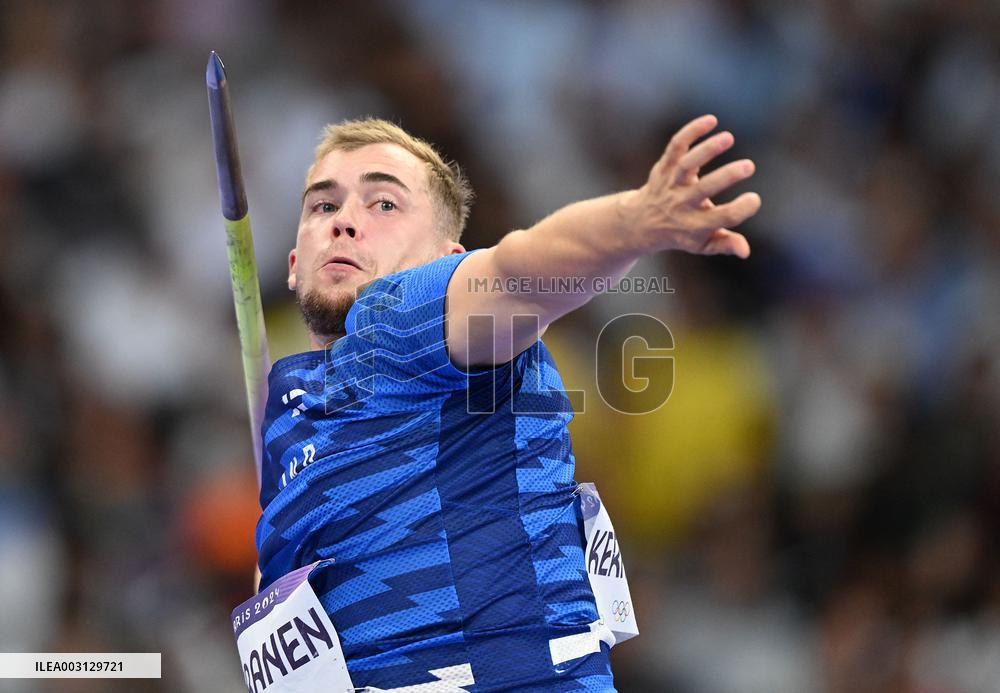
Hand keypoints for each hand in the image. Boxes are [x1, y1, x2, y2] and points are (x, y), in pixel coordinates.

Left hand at [625, 115, 760, 257]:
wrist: (641, 223)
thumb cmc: (681, 232)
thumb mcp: (702, 245)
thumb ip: (725, 245)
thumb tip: (746, 251)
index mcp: (695, 225)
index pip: (721, 218)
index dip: (740, 210)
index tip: (754, 199)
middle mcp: (681, 204)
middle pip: (703, 190)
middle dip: (726, 177)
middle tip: (749, 166)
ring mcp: (671, 184)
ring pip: (686, 165)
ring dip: (706, 150)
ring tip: (728, 138)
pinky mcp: (664, 167)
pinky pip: (675, 147)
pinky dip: (691, 132)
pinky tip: (711, 121)